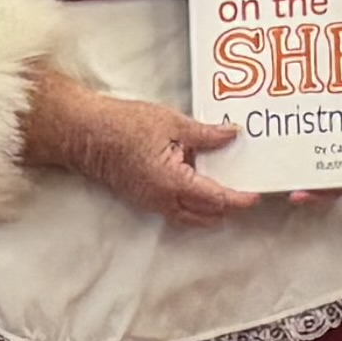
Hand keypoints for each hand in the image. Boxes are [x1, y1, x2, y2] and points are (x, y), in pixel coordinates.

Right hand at [25, 68, 250, 230]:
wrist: (85, 134)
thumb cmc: (123, 126)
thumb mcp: (172, 123)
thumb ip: (206, 134)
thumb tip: (232, 135)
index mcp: (174, 183)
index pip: (217, 199)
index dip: (240, 199)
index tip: (256, 195)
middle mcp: (164, 200)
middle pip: (208, 215)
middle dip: (229, 207)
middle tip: (245, 189)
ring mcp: (152, 203)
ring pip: (191, 217)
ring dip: (210, 207)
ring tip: (225, 186)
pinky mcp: (144, 199)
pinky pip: (176, 210)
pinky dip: (193, 202)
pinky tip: (198, 180)